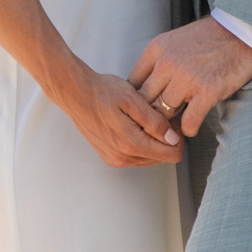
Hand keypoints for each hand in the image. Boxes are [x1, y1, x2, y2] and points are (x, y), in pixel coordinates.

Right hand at [59, 66, 185, 168]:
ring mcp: (115, 159)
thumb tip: (173, 139)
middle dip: (165, 138)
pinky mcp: (109, 156)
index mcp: (131, 145)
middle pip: (162, 157)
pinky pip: (136, 155)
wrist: (74, 92)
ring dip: (152, 140)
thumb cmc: (102, 91)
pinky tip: (131, 123)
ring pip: (150, 157)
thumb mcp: (134, 100)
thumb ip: (155, 122)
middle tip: (155, 114)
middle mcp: (123, 158)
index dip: (177, 136)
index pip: (173, 154)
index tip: (169, 119)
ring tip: (141, 117)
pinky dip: (139, 142)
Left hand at [130, 17, 251, 136]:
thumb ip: (158, 60)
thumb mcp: (175, 40)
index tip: (143, 111)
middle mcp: (167, 62)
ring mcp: (187, 78)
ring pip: (164, 112)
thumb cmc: (210, 37)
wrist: (244, 31)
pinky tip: (191, 127)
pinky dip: (189, 129)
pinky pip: (188, 122)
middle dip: (150, 115)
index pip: (133, 84)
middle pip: (145, 101)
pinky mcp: (207, 91)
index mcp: (156, 48)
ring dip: (169, 123)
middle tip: (155, 126)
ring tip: (173, 129)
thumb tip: (143, 86)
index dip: (136, 101)